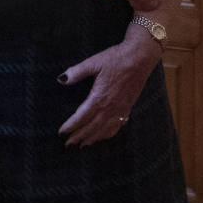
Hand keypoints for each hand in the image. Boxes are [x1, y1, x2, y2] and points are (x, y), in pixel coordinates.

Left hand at [57, 27, 161, 147]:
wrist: (140, 57)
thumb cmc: (117, 58)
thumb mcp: (94, 62)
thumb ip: (77, 72)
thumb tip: (61, 79)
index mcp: (99, 97)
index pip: (81, 117)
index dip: (70, 126)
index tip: (61, 132)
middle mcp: (110, 107)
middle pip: (91, 127)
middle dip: (78, 136)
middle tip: (68, 144)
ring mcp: (120, 109)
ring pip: (104, 130)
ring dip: (92, 139)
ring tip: (82, 145)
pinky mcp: (128, 107)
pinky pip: (117, 126)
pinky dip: (108, 134)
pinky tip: (103, 136)